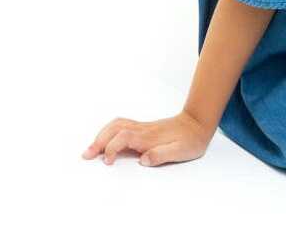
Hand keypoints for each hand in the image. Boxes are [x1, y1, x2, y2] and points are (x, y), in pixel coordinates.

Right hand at [81, 110, 211, 166]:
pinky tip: (105, 140)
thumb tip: (143, 160)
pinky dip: (109, 131)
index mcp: (150, 137)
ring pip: (117, 124)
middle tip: (86, 155)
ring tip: (91, 148)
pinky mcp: (143, 128)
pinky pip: (122, 125)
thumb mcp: (181, 151)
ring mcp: (143, 127)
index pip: (124, 138)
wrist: (198, 124)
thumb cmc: (191, 140)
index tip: (107, 161)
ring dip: (102, 134)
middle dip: (99, 140)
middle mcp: (143, 130)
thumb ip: (162, 155)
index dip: (112, 148)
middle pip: (115, 128)